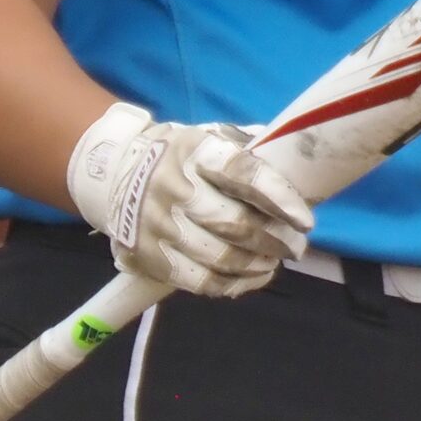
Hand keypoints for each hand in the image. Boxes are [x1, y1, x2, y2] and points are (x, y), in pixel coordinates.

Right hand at [64, 100, 312, 297]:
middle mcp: (172, 187)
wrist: (116, 171)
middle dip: (274, 239)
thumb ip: (248, 148)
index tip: (305, 219)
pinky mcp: (147, 256)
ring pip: (219, 258)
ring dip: (257, 265)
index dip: (279, 197)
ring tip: (275, 262)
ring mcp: (156, 225)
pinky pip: (198, 281)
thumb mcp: (209, 136)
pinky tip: (253, 278)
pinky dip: (233, 285)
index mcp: (194, 151)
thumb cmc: (181, 155)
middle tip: (297, 246)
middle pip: (233, 223)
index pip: (242, 173)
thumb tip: (296, 165)